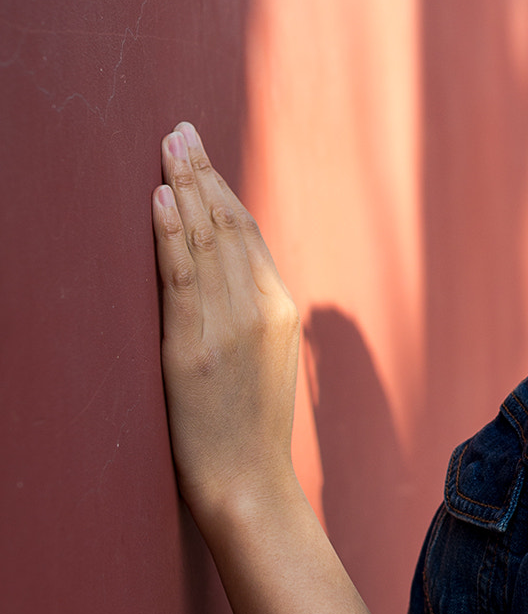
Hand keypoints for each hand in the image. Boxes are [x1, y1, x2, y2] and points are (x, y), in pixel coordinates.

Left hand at [153, 122, 300, 527]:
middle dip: (203, 171)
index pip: (250, 232)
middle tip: (179, 130)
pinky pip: (182, 278)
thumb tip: (231, 275)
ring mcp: (229, 326)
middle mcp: (260, 307)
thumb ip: (254, 313)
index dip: (223, 188)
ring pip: (207, 240)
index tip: (201, 154)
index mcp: (280, 308)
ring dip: (185, 186)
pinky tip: (161, 199)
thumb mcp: (269, 360)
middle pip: (229, 224)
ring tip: (167, 148)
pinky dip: (171, 234)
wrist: (248, 483)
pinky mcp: (195, 347)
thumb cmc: (252, 429)